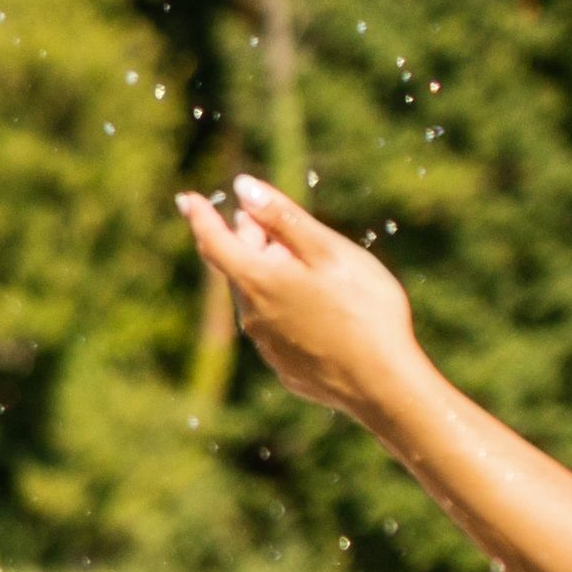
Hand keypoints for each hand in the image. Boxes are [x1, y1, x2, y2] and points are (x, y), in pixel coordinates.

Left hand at [171, 175, 432, 420]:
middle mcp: (251, 316)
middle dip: (248, 242)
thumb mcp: (327, 252)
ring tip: (297, 261)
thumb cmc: (363, 309)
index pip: (213, 242)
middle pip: (238, 268)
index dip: (199, 216)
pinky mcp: (286, 367)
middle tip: (265, 221)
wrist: (384, 384)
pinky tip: (316, 308)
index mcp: (257, 282)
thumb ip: (282, 218)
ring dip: (268, 275)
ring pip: (257, 299)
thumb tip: (241, 187)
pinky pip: (277, 327)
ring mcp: (267, 347)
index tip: (186, 198)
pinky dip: (285, 307)